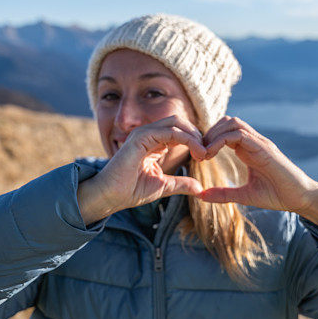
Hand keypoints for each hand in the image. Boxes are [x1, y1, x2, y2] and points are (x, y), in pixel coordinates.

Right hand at [77, 115, 206, 222]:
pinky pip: (170, 131)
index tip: (206, 156)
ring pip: (177, 123)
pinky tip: (196, 152)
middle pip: (180, 122)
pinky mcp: (141, 137)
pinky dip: (186, 139)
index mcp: (153, 142)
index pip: (180, 131)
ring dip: (194, 136)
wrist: (110, 196)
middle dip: (197, 135)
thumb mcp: (163, 186)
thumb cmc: (131, 191)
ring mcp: (144, 133)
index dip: (195, 141)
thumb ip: (181, 183)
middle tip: (208, 152)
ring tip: (204, 153)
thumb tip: (200, 188)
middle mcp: (149, 134)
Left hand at [198, 116, 317, 213]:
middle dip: (208, 133)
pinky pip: (240, 134)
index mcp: (248, 149)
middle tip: (198, 153)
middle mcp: (253, 142)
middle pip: (227, 121)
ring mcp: (260, 143)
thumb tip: (201, 196)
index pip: (225, 131)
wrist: (300, 198)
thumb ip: (224, 194)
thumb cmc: (277, 195)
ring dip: (214, 134)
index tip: (198, 156)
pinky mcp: (265, 148)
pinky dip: (222, 140)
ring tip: (204, 153)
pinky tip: (212, 154)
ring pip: (233, 123)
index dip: (208, 139)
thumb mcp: (244, 195)